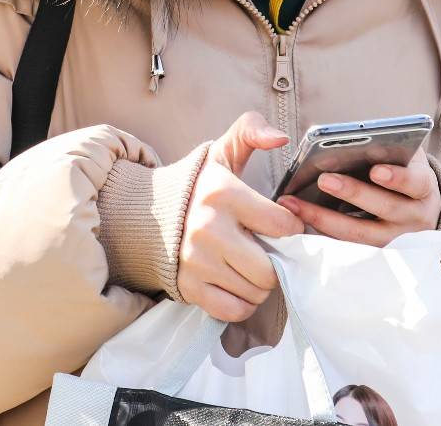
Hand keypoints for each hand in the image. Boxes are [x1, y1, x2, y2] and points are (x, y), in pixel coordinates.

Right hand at [179, 112, 302, 322]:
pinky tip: (240, 286)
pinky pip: (231, 310)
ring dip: (261, 284)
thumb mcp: (224, 151)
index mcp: (224, 194)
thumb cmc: (199, 184)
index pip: (282, 224)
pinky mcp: (188, 287)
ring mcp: (196, 262)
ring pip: (253, 291)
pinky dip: (243, 304)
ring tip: (253, 266)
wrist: (149, 212)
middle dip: (277, 263)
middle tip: (270, 252)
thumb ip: (253, 131)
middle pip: (268, 268)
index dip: (291, 228)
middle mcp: (209, 230)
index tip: (283, 226)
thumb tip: (281, 138)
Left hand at [278, 147, 440, 245]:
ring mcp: (395, 241)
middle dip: (353, 193)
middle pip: (385, 208)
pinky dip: (322, 234)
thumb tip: (353, 143)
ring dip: (326, 218)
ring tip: (296, 203)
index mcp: (423, 189)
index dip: (398, 178)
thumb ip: (389, 151)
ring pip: (360, 234)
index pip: (416, 183)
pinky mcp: (375, 256)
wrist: (421, 212)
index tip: (376, 171)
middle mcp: (414, 219)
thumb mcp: (407, 161)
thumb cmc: (407, 177)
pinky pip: (347, 247)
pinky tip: (298, 220)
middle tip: (324, 179)